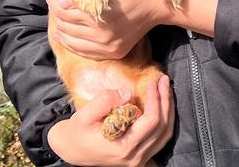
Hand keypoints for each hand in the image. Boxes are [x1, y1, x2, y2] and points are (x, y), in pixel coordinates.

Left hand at [46, 0, 171, 58]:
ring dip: (60, 27)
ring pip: (71, 41)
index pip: (63, 10)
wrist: (160, 6)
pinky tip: (66, 34)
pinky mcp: (113, 53)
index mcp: (100, 19)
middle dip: (54, 10)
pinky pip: (84, 52)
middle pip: (64, 25)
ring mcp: (108, 48)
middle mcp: (103, 38)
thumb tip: (63, 2)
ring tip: (58, 13)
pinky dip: (71, 43)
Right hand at [48, 75, 174, 165]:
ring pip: (165, 135)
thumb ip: (104, 101)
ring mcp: (138, 159)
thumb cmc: (76, 132)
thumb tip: (127, 93)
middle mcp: (135, 157)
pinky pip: (160, 139)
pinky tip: (162, 105)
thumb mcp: (83, 115)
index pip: (151, 122)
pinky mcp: (139, 156)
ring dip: (168, 110)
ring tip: (165, 89)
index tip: (152, 81)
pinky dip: (164, 121)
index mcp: (123, 148)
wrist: (70, 150)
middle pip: (163, 128)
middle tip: (163, 80)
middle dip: (166, 101)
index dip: (156, 99)